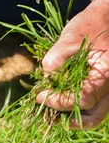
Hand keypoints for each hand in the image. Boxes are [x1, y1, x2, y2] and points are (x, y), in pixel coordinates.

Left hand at [37, 0, 108, 128]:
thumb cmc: (93, 23)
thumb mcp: (70, 38)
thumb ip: (56, 59)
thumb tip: (47, 79)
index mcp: (108, 73)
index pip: (83, 100)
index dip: (58, 102)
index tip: (40, 96)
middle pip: (95, 117)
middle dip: (69, 118)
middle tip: (47, 113)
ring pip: (97, 113)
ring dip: (75, 115)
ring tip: (53, 108)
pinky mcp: (108, 86)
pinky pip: (97, 103)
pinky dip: (80, 106)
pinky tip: (61, 99)